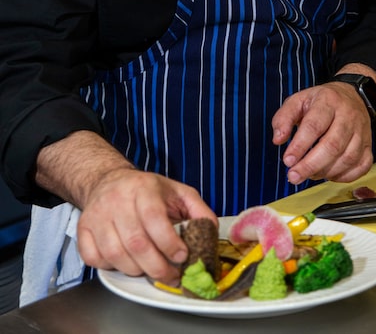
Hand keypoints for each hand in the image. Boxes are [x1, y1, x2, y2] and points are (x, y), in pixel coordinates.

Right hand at [36, 132, 215, 284]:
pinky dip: (111, 267)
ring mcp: (97, 215)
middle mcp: (117, 200)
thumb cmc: (147, 190)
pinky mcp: (83, 229)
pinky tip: (125, 261)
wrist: (109, 181)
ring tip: (150, 269)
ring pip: (115, 254)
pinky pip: (95, 258)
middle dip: (157, 267)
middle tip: (171, 276)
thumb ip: (198, 210)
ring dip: (137, 270)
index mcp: (144, 188)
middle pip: (135, 243)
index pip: (154, 219)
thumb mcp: (178, 191)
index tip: (181, 256)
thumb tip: (211, 232)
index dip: (169, 243)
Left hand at [272, 80, 372, 184]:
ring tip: (308, 174)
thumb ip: (283, 118)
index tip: (287, 160)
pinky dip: (345, 176)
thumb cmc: (321, 101)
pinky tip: (329, 175)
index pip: (314, 126)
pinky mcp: (369, 145)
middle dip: (310, 165)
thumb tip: (278, 139)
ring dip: (325, 172)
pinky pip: (362, 166)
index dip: (300, 146)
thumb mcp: (297, 100)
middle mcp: (348, 116)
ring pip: (347, 158)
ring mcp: (361, 132)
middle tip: (294, 176)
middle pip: (332, 145)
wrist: (351, 95)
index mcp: (328, 101)